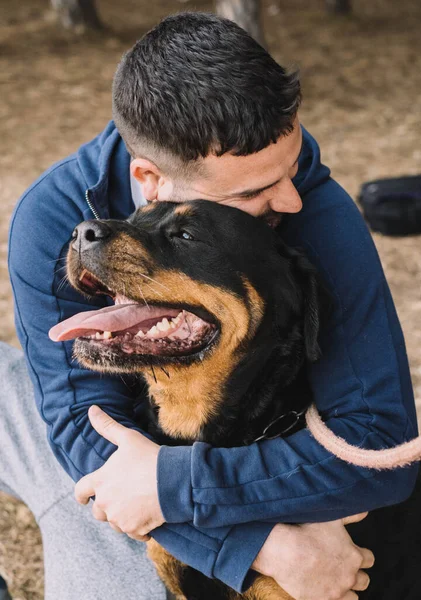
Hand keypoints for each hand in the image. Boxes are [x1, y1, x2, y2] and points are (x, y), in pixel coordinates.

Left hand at [74, 405, 164, 540]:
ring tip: (137, 505)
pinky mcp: (134, 529)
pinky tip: (147, 518)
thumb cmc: (149, 457)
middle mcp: (105, 503)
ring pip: (115, 522)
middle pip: (98, 511)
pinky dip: (137, 527)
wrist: (173, 481)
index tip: (83, 498)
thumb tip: (91, 410)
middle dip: (107, 506)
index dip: (81, 494)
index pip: (80, 491)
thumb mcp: (128, 438)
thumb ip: (107, 426)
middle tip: (122, 497)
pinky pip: (131, 532)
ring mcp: (119, 518)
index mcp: (100, 481)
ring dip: (122, 516)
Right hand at [252, 513, 373, 599]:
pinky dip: (333, 597)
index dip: (360, 554)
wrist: (285, 550)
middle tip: (341, 566)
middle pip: (364, 580)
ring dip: (346, 588)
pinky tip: (324, 589)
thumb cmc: (307, 531)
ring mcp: (337, 591)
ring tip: (333, 579)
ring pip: (353, 596)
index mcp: (354, 556)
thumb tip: (365, 512)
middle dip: (355, 573)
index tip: (350, 552)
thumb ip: (351, 515)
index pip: (369, 559)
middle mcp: (349, 576)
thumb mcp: (332, 517)